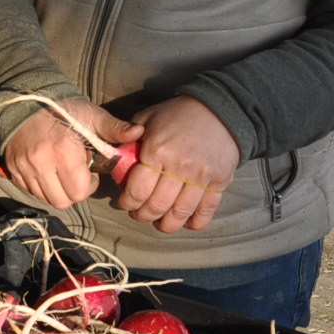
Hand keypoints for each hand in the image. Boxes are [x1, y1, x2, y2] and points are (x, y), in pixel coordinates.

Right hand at [0, 99, 141, 211]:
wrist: (25, 99)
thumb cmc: (63, 109)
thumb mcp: (91, 115)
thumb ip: (114, 128)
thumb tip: (139, 133)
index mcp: (64, 152)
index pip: (80, 191)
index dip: (89, 185)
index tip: (90, 170)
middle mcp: (42, 164)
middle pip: (63, 201)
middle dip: (74, 192)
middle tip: (77, 175)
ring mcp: (24, 168)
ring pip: (46, 199)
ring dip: (58, 191)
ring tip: (62, 173)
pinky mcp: (13, 169)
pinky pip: (30, 191)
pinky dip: (41, 187)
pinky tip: (48, 171)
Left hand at [115, 96, 239, 233]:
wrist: (219, 109)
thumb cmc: (178, 114)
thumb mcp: (148, 118)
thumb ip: (128, 138)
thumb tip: (114, 157)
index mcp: (158, 151)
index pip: (137, 191)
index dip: (128, 203)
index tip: (125, 203)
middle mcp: (180, 167)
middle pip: (157, 207)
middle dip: (144, 216)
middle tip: (139, 214)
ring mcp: (202, 177)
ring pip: (180, 214)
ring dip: (166, 225)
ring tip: (160, 223)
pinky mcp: (220, 182)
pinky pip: (206, 212)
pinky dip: (195, 223)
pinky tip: (185, 222)